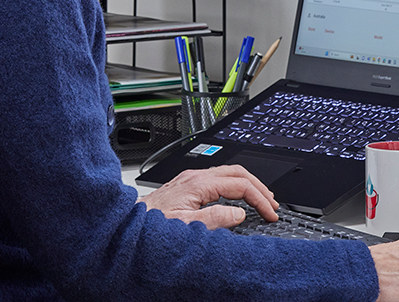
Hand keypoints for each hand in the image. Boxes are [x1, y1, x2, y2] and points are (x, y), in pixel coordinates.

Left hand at [140, 164, 278, 229]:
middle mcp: (195, 177)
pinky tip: (236, 198)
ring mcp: (190, 179)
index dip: (259, 198)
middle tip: (272, 204)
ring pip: (228, 173)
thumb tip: (239, 214)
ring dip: (248, 185)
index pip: (240, 185)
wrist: (125, 224)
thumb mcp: (185, 226)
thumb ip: (214, 219)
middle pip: (238, 172)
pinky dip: (235, 187)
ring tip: (260, 200)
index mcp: (198, 183)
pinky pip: (218, 180)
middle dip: (259, 187)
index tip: (270, 212)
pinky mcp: (186, 186)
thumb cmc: (149, 225)